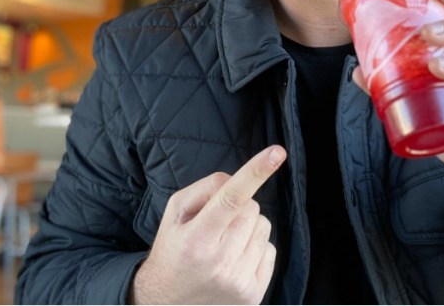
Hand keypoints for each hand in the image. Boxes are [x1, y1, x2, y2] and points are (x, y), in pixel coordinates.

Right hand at [130, 145, 286, 304]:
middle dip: (239, 208)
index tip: (276, 153)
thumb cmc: (173, 251)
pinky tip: (235, 260)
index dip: (256, 172)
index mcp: (196, 239)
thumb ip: (204, 189)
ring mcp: (239, 281)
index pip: (231, 198)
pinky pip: (270, 250)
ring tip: (224, 244)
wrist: (167, 302)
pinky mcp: (253, 294)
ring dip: (249, 228)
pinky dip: (256, 249)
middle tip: (216, 226)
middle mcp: (219, 262)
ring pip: (264, 227)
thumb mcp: (175, 215)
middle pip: (252, 208)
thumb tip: (236, 179)